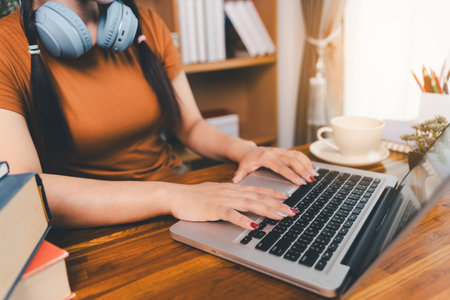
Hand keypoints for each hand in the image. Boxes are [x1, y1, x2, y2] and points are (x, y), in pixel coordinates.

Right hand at [168, 182, 298, 229]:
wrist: (176, 195)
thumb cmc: (194, 197)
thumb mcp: (216, 194)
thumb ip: (230, 198)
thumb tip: (243, 204)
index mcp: (231, 189)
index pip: (257, 189)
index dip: (273, 193)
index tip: (287, 198)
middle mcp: (230, 192)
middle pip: (258, 197)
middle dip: (277, 204)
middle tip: (292, 211)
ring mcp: (222, 199)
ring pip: (249, 203)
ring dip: (267, 210)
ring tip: (281, 216)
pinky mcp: (213, 209)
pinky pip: (231, 214)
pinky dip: (243, 220)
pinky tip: (254, 225)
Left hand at [232, 146, 317, 184]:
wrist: (247, 151)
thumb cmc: (246, 161)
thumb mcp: (242, 168)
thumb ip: (240, 174)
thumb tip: (235, 181)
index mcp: (265, 157)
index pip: (281, 167)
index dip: (291, 174)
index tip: (299, 182)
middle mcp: (274, 152)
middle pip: (292, 160)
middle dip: (303, 170)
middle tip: (310, 180)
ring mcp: (280, 150)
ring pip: (297, 156)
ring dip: (307, 165)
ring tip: (314, 174)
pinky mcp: (284, 151)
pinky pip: (297, 154)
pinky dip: (306, 160)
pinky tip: (313, 168)